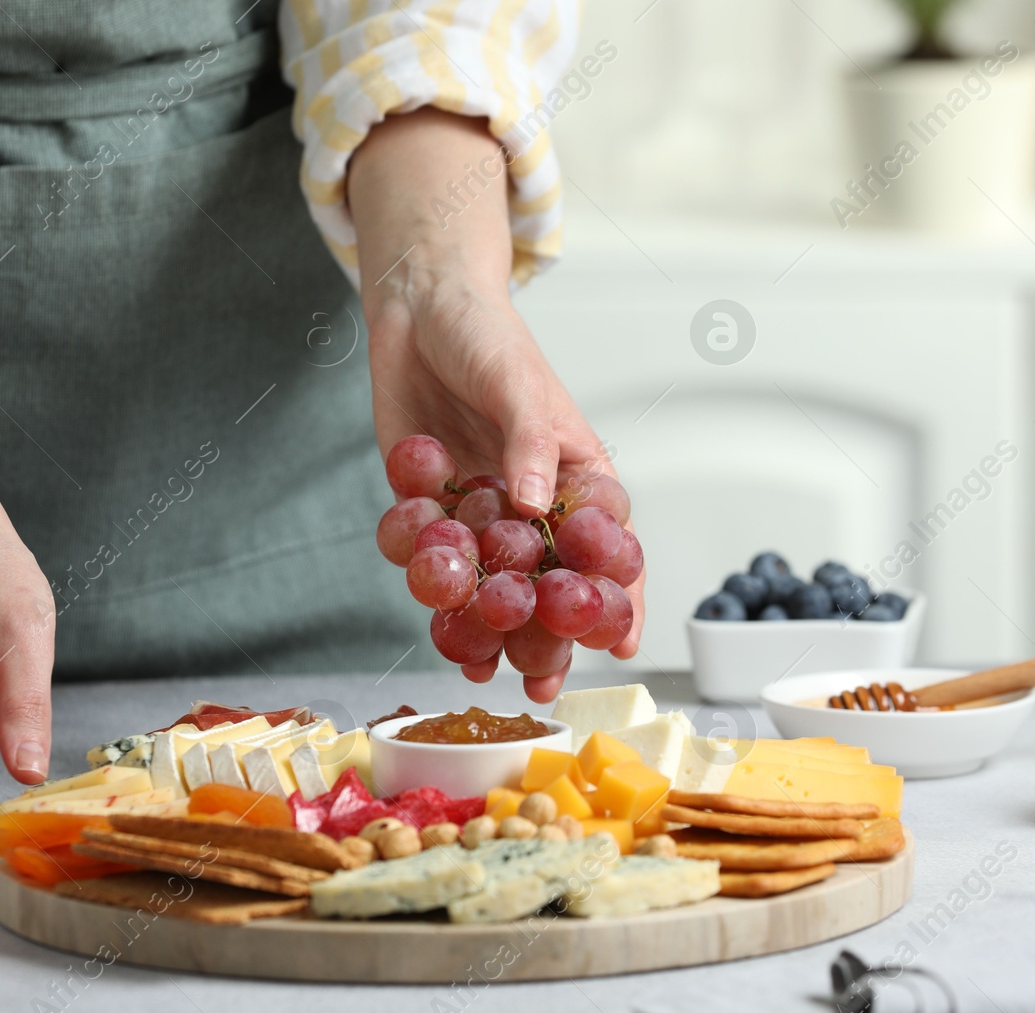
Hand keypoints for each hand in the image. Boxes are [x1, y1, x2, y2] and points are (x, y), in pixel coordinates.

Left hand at [350, 110, 644, 701]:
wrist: (414, 309)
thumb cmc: (486, 336)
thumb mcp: (517, 381)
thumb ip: (531, 441)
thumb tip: (536, 504)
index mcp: (574, 476)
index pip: (607, 545)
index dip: (616, 595)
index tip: (620, 643)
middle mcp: (533, 504)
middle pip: (550, 582)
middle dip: (547, 633)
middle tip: (542, 682)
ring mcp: (483, 512)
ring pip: (492, 582)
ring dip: (487, 624)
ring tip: (483, 668)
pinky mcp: (433, 510)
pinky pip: (434, 558)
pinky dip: (432, 581)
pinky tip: (436, 604)